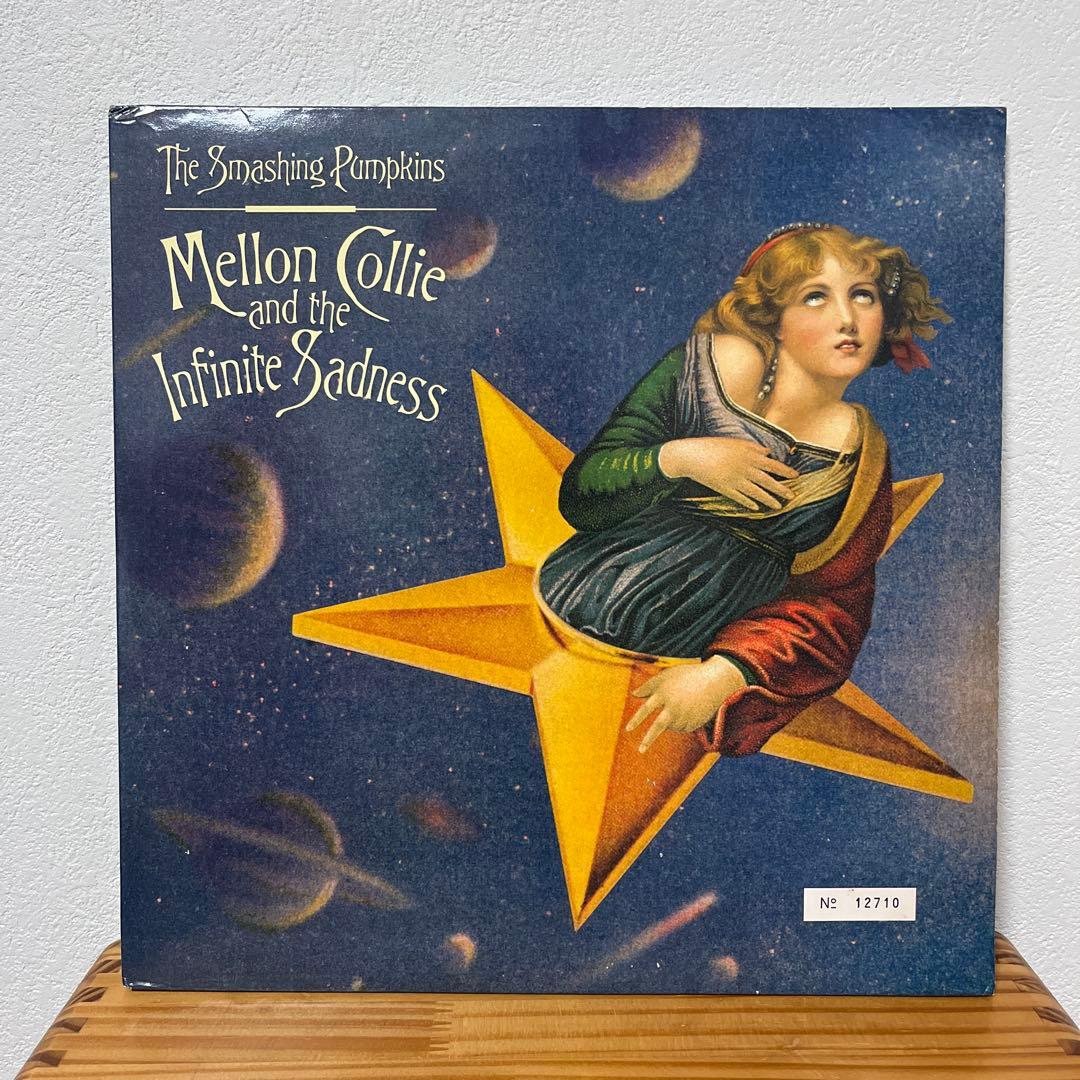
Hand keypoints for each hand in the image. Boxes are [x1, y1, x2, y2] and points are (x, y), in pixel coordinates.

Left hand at [625, 656, 747, 753]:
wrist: (714, 682)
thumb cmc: (686, 676)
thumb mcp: (666, 676)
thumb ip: (649, 686)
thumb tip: (633, 694)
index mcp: (664, 694)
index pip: (647, 709)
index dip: (637, 720)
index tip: (628, 729)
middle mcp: (674, 707)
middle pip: (658, 726)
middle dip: (648, 739)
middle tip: (641, 750)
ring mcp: (685, 716)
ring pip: (670, 725)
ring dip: (670, 719)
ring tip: (682, 703)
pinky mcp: (694, 724)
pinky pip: (681, 727)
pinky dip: (681, 721)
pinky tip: (690, 709)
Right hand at [659, 437, 797, 509]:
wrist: (692, 455)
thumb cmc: (713, 446)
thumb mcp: (735, 442)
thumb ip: (753, 447)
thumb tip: (768, 453)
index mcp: (748, 454)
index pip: (772, 464)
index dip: (785, 471)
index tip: (795, 477)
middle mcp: (744, 468)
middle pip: (767, 480)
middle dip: (781, 489)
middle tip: (792, 496)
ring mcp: (735, 479)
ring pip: (756, 491)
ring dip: (768, 499)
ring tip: (778, 506)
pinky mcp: (725, 488)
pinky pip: (740, 498)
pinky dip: (749, 503)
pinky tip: (756, 508)